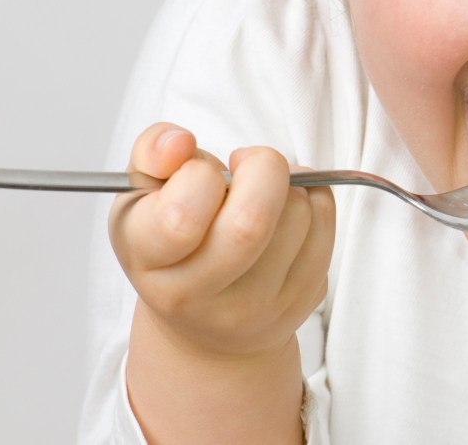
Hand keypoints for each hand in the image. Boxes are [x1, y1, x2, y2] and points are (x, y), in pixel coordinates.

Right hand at [109, 122, 335, 358]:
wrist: (206, 324)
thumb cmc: (173, 242)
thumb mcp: (142, 196)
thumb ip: (152, 152)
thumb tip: (180, 143)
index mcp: (150, 262)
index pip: (181, 216)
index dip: (199, 176)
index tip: (202, 175)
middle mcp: (199, 295)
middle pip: (252, 222)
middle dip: (262, 168)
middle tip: (247, 163)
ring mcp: (256, 305)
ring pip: (298, 215)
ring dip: (291, 182)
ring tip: (265, 190)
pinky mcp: (301, 300)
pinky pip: (325, 225)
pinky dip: (315, 197)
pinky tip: (288, 205)